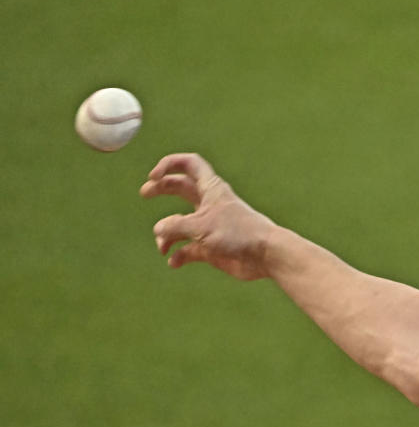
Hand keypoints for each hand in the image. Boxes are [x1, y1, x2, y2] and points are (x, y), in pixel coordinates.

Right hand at [140, 153, 276, 280]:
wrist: (265, 256)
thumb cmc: (238, 233)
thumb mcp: (201, 225)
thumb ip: (176, 226)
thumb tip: (159, 231)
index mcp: (210, 190)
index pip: (189, 164)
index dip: (170, 164)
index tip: (154, 176)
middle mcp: (209, 205)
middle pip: (180, 188)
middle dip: (161, 189)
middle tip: (145, 193)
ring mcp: (210, 227)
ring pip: (180, 224)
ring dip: (167, 234)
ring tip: (162, 246)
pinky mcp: (212, 249)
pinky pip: (188, 250)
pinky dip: (179, 255)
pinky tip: (174, 262)